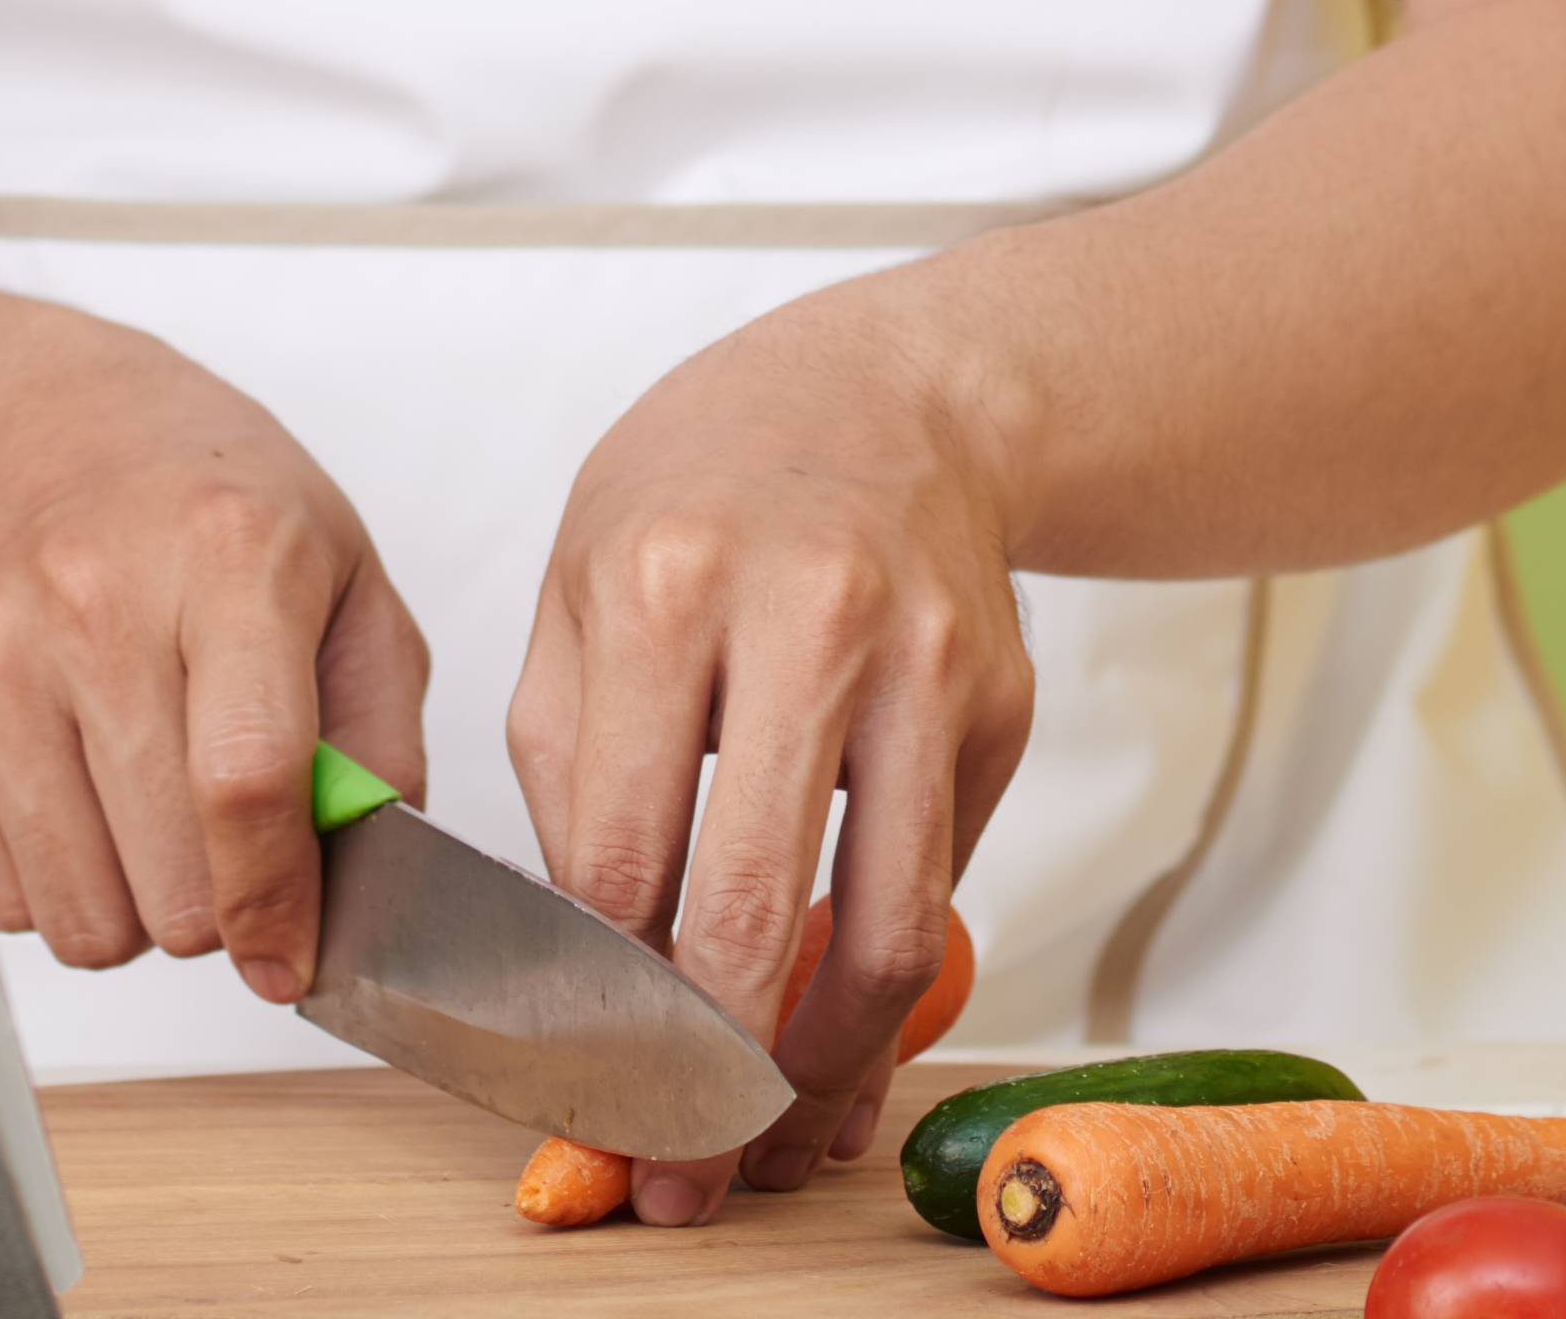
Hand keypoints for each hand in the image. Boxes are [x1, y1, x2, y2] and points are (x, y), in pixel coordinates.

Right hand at [0, 312, 430, 999]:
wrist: (15, 415)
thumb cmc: (192, 494)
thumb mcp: (340, 569)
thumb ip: (379, 729)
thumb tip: (374, 876)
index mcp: (226, 556)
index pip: (247, 780)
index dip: (276, 901)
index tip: (292, 959)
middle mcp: (91, 600)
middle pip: (165, 876)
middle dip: (216, 904)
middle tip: (225, 847)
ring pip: (73, 911)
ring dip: (130, 908)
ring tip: (147, 819)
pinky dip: (50, 880)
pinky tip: (73, 791)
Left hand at [501, 312, 1037, 1224]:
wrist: (891, 391)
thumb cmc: (708, 489)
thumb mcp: (580, 582)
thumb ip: (563, 768)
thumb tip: (573, 963)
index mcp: (664, 589)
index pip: (619, 857)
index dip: (595, 1000)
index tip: (579, 1086)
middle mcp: (807, 623)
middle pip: (753, 911)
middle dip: (704, 1080)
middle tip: (676, 1174)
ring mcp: (925, 667)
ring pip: (887, 929)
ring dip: (824, 1071)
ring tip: (774, 1145)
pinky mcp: (1002, 705)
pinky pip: (944, 885)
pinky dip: (894, 993)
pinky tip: (842, 1048)